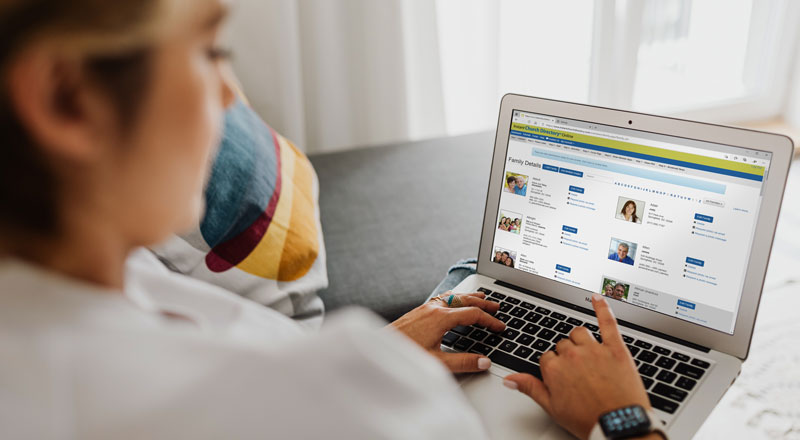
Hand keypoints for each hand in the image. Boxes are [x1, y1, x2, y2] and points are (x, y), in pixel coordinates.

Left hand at [390, 291, 504, 372]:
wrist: (380, 349)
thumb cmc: (406, 356)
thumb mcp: (437, 362)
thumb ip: (463, 362)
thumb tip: (484, 362)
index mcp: (441, 318)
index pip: (473, 315)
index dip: (489, 320)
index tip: (500, 326)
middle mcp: (433, 309)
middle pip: (464, 301)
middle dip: (482, 303)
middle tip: (497, 306)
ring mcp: (424, 308)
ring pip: (452, 297)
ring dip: (468, 297)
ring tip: (480, 297)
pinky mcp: (417, 311)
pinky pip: (441, 298)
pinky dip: (453, 297)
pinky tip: (452, 300)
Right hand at [503, 294, 649, 439]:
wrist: (619, 427)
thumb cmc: (588, 420)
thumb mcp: (553, 408)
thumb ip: (530, 388)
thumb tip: (509, 379)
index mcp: (554, 369)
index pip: (547, 357)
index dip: (555, 368)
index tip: (563, 378)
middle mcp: (572, 355)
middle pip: (563, 345)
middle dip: (568, 357)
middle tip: (578, 374)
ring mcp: (594, 350)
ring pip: (580, 333)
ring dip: (580, 340)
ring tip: (587, 355)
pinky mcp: (616, 348)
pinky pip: (607, 322)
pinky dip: (603, 308)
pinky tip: (598, 298)